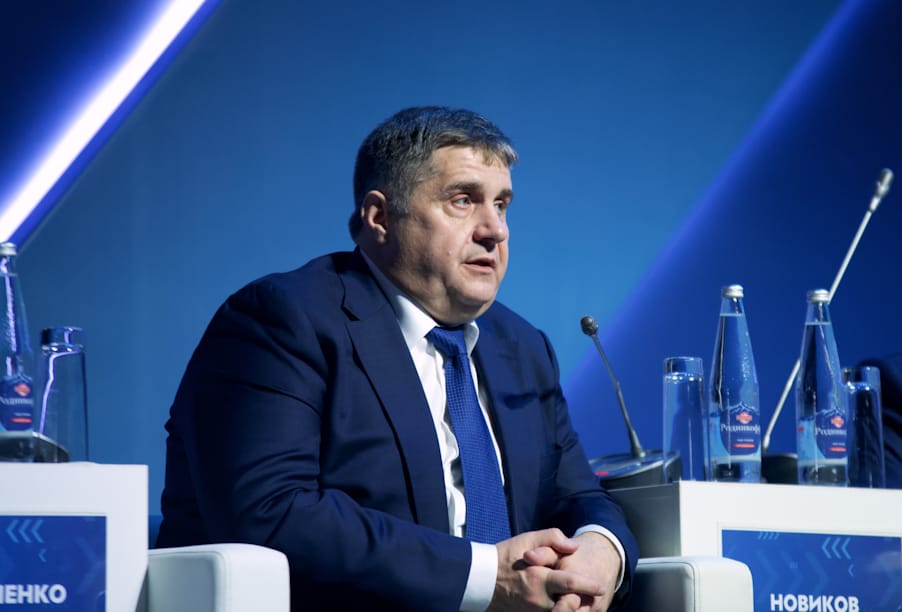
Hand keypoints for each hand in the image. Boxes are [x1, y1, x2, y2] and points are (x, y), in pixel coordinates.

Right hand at [487, 528, 604, 610]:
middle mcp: (538, 599)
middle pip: (569, 604)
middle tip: (592, 596)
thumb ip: (552, 537)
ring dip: (569, 607)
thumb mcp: (526, 539)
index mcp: (538, 578)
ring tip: (576, 599)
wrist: (480, 580)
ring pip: (560, 611)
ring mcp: (533, 611)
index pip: (570, 583)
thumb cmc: (505, 557)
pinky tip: (560, 602)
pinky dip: (557, 609)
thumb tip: (574, 546)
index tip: (601, 586)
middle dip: (582, 602)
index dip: (589, 585)